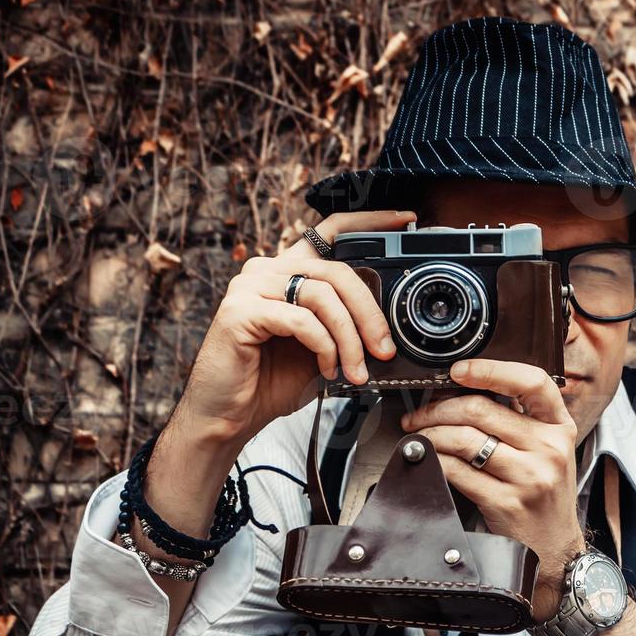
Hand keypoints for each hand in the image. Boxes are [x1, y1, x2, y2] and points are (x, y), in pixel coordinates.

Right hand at [175, 210, 411, 445]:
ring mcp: (250, 287)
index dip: (369, 222)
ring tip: (356, 370)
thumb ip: (345, 323)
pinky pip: (302, 320)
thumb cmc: (272, 380)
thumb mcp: (322, 346)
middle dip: (369, 313)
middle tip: (384, 348)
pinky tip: (326, 369)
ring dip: (350, 338)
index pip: (330, 231)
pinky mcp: (240, 311)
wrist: (231, 414)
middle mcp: (267, 270)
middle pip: (336, 271)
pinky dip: (324, 347)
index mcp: (288, 271)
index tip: (404, 221)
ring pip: (322, 296)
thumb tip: (388, 323)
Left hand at [400, 358, 586, 618]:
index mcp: (559, 427)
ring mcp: (529, 477)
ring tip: (419, 437)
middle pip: (482, 409)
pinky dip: (434, 461)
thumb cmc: (544, 495)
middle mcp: (550, 448)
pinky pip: (457, 471)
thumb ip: (519, 420)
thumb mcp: (548, 451)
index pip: (532, 382)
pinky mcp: (506, 502)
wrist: (555, 550)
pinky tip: (429, 460)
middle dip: (438, 408)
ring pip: (464, 439)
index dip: (491, 369)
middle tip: (418, 414)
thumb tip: (459, 390)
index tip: (458, 370)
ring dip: (430, 434)